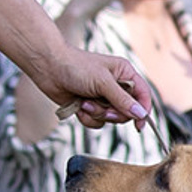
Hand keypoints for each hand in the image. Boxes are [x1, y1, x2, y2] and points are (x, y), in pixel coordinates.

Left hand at [32, 44, 153, 126]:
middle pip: (127, 112)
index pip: (142, 95)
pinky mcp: (89, 106)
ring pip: (110, 119)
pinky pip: (96, 122)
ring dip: (96, 113)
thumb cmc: (76, 66)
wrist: (48, 68)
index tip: (140, 124)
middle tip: (103, 108)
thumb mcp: (103, 82)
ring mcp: (102, 97)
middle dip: (113, 113)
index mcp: (124, 73)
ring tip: (84, 102)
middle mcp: (115, 86)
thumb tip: (140, 114)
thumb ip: (123, 100)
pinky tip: (78, 105)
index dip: (143, 110)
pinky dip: (86, 117)